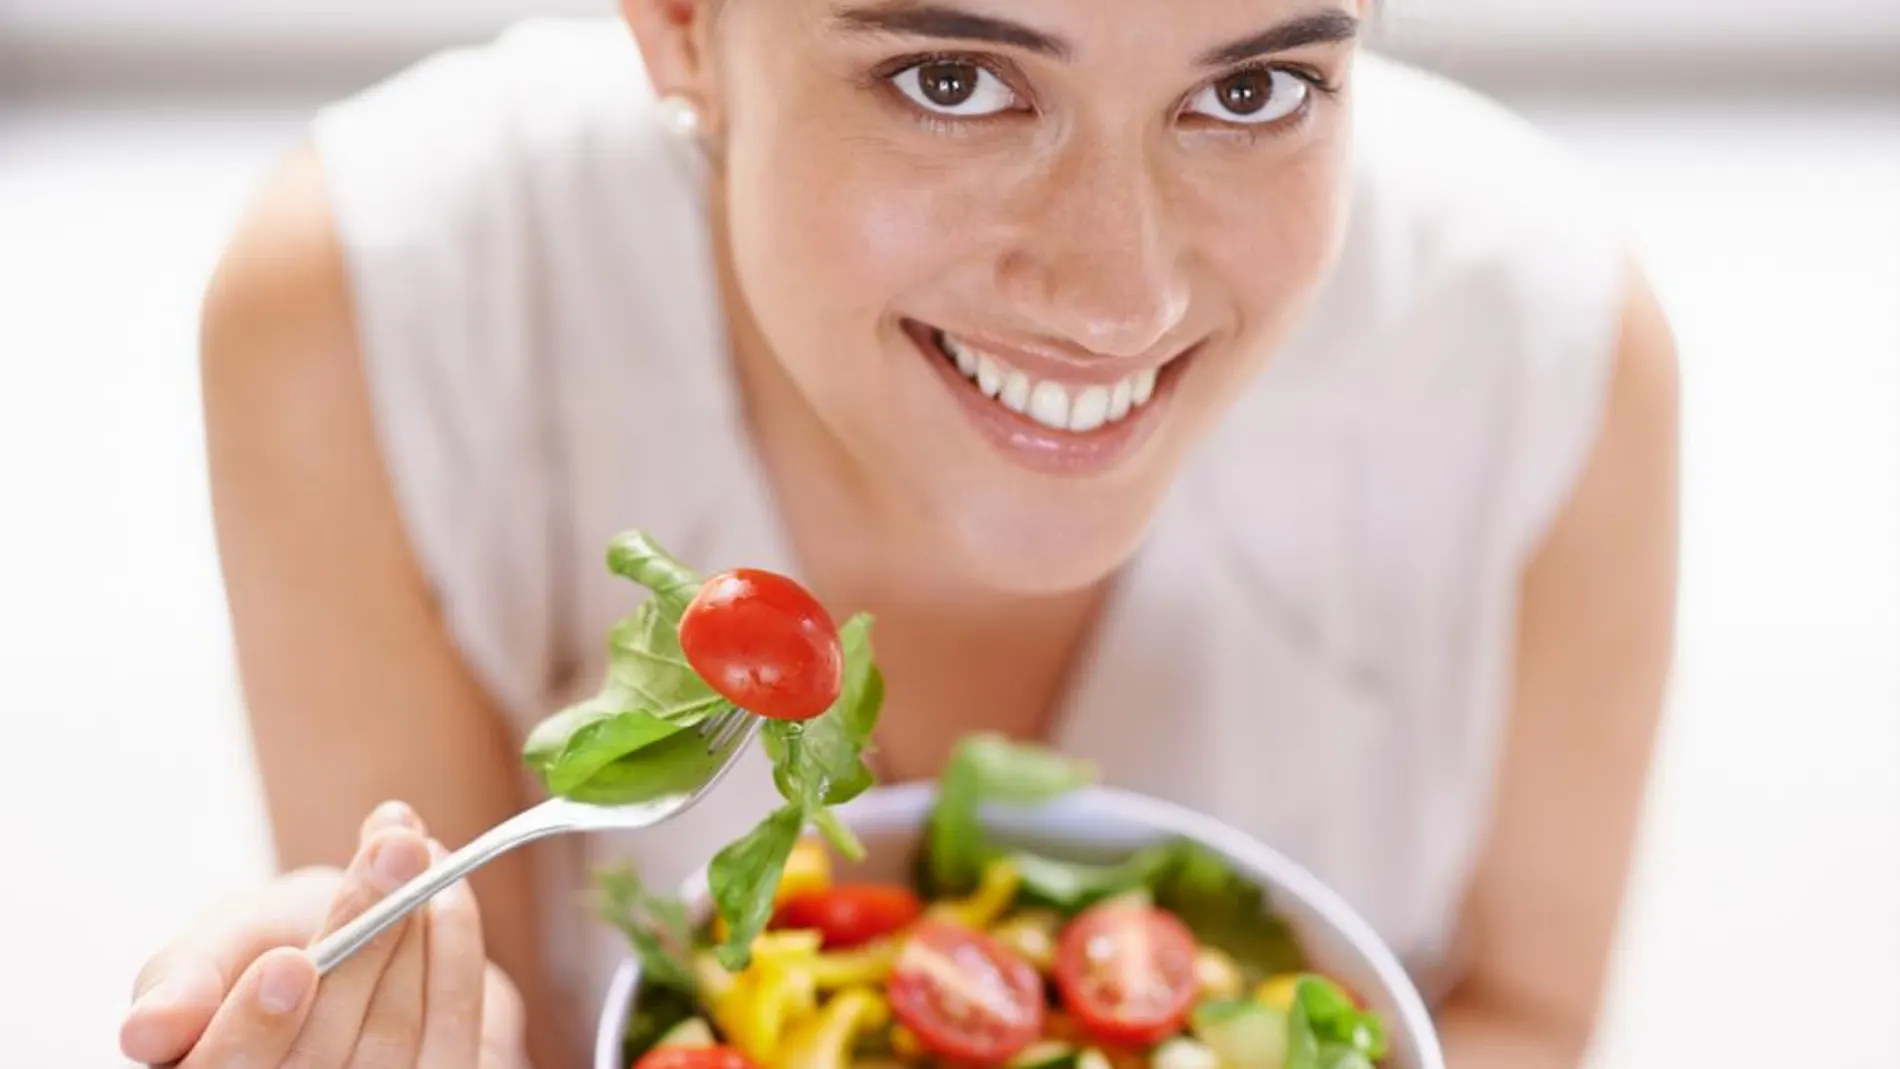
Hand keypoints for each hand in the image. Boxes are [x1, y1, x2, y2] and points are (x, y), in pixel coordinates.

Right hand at [119, 802, 527, 1067]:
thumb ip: (184, 977)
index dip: (251, 1028)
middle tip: (393, 854)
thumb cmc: (269, 947)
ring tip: (412, 850)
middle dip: (359, 950)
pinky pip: (456, 1035)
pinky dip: (455, 954)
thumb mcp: (216, 945)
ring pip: (391, 1045)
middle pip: (319, 1058)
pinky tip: (447, 894)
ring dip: (409, 936)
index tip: (288, 962)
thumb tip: (146, 1031)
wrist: (363, 938)